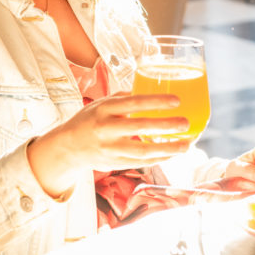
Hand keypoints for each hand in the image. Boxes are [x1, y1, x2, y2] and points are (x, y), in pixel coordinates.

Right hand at [27, 93, 190, 197]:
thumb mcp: (100, 104)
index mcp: (104, 109)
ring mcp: (110, 149)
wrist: (68, 147)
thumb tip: (149, 90)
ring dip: (167, 148)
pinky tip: (172, 153)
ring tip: (186, 145)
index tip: (176, 100)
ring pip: (143, 151)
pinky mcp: (114, 164)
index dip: (156, 101)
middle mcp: (107, 129)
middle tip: (185, 123)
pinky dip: (159, 158)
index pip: (134, 103)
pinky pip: (141, 162)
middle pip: (141, 127)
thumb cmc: (89, 121)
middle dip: (166, 125)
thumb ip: (123, 98)